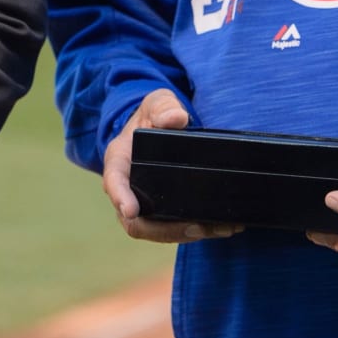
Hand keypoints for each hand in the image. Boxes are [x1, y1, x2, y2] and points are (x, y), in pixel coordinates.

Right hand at [102, 90, 242, 244]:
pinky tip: (223, 227)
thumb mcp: (156, 103)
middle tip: (196, 227)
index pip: (114, 181)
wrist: (160, 127)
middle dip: (166, 229)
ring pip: (159, 231)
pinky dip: (199, 231)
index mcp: (119, 160)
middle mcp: (127, 189)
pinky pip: (175, 229)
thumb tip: (176, 118)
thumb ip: (164, 107)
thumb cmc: (154, 115)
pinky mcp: (163, 213)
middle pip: (136, 221)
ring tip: (219, 228)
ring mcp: (144, 204)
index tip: (131, 210)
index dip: (120, 197)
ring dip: (188, 234)